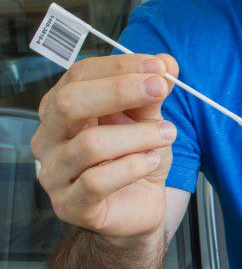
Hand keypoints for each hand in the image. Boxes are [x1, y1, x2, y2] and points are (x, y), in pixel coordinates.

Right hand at [32, 53, 177, 238]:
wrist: (140, 205)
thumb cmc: (135, 158)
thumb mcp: (147, 119)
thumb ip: (152, 93)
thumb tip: (165, 63)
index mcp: (60, 108)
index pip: (78, 75)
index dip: (119, 67)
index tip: (158, 67)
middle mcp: (48, 138)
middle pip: (69, 103)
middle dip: (119, 91)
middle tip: (159, 89)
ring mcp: (54, 173)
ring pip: (90, 145)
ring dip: (138, 135)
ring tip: (165, 134)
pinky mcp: (69, 205)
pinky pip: (97, 181)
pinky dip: (132, 167)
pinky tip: (151, 162)